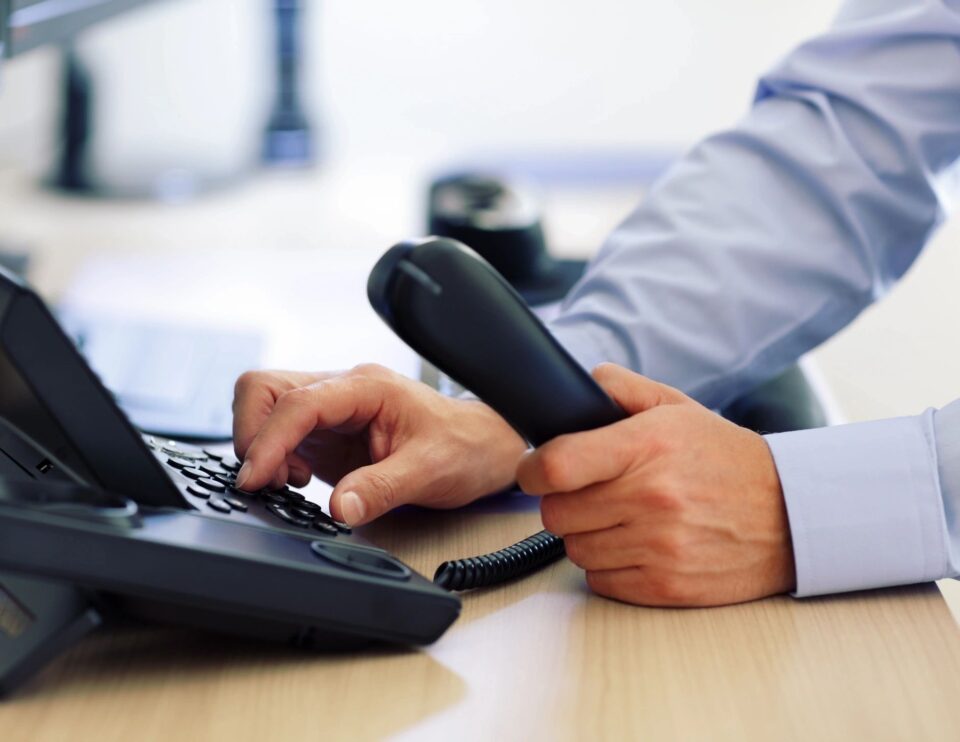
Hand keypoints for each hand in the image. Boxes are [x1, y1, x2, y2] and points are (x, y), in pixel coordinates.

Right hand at [232, 364, 526, 525]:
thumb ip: (381, 488)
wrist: (482, 448)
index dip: (268, 440)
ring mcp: (331, 410)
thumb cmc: (464, 447)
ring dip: (261, 447)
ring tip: (291, 481)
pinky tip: (300, 480)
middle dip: (252, 434)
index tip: (256, 478)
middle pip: (264, 388)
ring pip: (265, 407)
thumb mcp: (428, 472)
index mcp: (366, 388)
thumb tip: (338, 507)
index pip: (297, 401)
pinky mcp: (327, 433)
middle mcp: (342, 391)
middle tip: (267, 480)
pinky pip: (280, 434)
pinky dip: (274, 458)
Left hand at [517, 363, 794, 606]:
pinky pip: (601, 581)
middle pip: (556, 513)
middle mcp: (650, 498)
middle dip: (563, 503)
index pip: (557, 464)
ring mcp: (659, 546)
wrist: (790, 514)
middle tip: (588, 495)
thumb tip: (581, 383)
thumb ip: (623, 389)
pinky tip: (635, 546)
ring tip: (619, 520)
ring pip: (575, 549)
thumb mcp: (678, 408)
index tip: (533, 472)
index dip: (532, 471)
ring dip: (587, 536)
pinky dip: (608, 566)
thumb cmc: (725, 459)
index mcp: (647, 446)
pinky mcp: (666, 586)